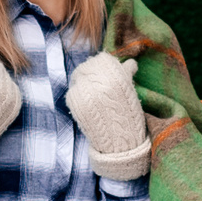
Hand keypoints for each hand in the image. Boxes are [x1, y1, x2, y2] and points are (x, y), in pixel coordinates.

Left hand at [66, 52, 149, 178]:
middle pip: (87, 67)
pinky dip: (77, 96)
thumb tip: (129, 63)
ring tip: (91, 96)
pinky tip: (86, 105)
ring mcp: (84, 90)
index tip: (102, 73)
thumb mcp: (129, 91)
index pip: (101, 60)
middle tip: (94, 85)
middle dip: (89, 74)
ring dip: (82, 84)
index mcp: (115, 74)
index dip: (101, 66)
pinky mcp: (73, 101)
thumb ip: (126, 73)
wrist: (118, 140)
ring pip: (78, 78)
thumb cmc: (127, 115)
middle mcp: (98, 79)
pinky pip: (72, 92)